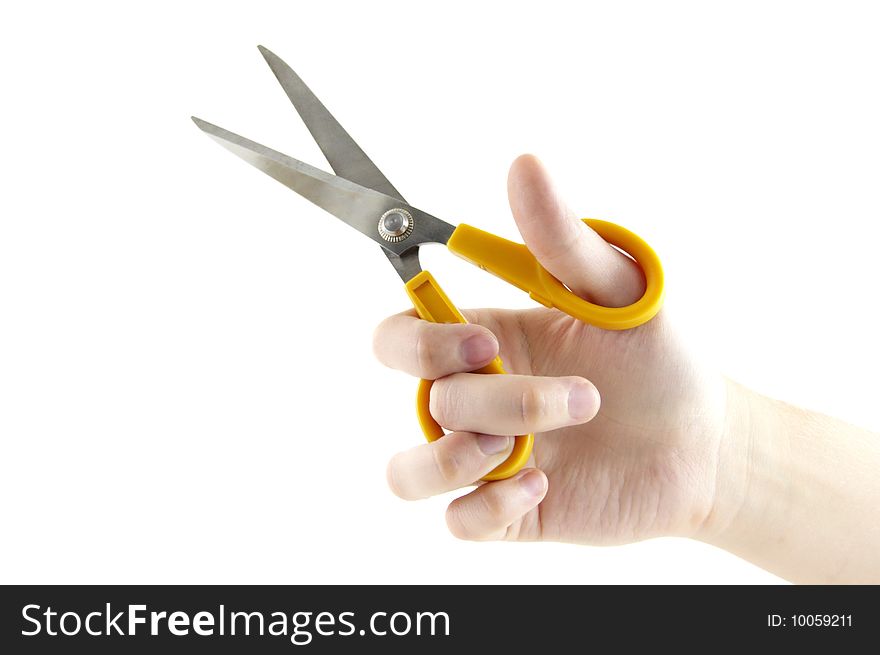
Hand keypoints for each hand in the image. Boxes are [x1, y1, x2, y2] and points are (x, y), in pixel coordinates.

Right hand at [373, 155, 728, 543]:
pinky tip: (544, 488)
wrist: (707, 442)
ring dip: (461, 459)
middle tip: (574, 399)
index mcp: (483, 341)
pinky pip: (458, 522)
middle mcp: (473, 399)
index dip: (420, 342)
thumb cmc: (659, 358)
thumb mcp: (619, 291)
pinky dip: (489, 507)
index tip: (481, 338)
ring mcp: (485, 458)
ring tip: (529, 454)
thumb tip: (524, 165)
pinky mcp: (506, 511)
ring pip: (412, 472)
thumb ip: (563, 238)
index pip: (399, 338)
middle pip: (428, 400)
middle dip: (494, 400)